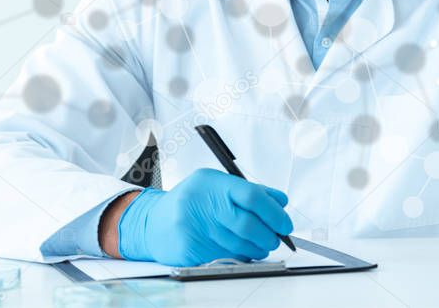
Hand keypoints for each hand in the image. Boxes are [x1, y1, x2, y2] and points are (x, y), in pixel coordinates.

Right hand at [117, 168, 293, 265]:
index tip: (285, 223)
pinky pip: (224, 256)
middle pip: (247, 223)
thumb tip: (281, 202)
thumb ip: (249, 191)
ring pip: (238, 243)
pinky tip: (244, 252)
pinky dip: (240, 256)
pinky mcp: (189, 248)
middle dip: (268, 234)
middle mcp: (201, 202)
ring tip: (262, 246)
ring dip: (257, 248)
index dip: (274, 212)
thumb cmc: (192, 202)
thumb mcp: (217, 185)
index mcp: (212, 182)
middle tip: (277, 238)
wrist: (153, 222)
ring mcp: (193, 226)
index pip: (252, 196)